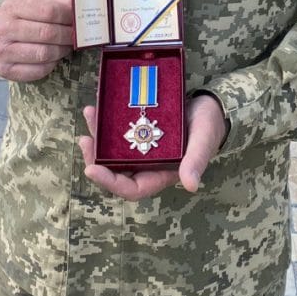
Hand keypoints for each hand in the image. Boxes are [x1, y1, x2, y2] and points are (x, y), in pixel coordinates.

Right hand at [0, 0, 72, 81]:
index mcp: (13, 6)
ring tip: (67, 46)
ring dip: (62, 51)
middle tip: (77, 36)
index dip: (69, 16)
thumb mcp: (32, 3)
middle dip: (68, 35)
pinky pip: (38, 71)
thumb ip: (56, 4)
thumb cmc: (18, 18)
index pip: (49, 11)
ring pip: (44, 53)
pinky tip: (53, 58)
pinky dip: (51, 65)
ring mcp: (2, 51)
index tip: (79, 19)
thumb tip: (81, 4)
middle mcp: (4, 28)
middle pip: (48, 33)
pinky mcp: (5, 70)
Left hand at [79, 93, 227, 200]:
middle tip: (85, 141)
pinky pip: (116, 130)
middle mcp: (147, 164)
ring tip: (88, 115)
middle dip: (95, 158)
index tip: (91, 169)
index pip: (131, 188)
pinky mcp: (138, 129)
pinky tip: (96, 107)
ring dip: (97, 136)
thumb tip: (191, 186)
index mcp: (160, 174)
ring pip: (111, 149)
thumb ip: (196, 162)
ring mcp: (141, 147)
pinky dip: (105, 121)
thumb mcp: (203, 142)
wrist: (211, 106)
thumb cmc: (209, 127)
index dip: (109, 183)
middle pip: (114, 170)